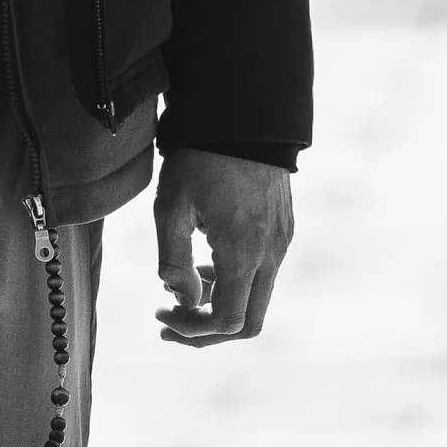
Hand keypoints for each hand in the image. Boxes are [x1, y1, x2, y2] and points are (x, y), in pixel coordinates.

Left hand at [155, 150, 292, 346]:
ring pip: (257, 299)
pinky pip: (263, 274)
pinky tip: (206, 262)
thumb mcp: (170, 209)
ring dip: (220, 304)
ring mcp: (282, 242)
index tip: (162, 315)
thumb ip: (173, 263)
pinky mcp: (284, 230)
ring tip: (183, 286)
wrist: (242, 116)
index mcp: (244, 253)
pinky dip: (234, 282)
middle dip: (207, 330)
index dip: (192, 330)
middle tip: (170, 318)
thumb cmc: (200, 159)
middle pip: (249, 322)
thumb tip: (183, 299)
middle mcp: (271, 254)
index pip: (227, 322)